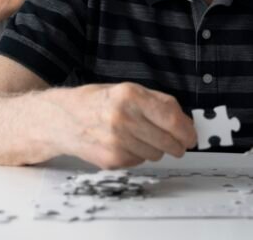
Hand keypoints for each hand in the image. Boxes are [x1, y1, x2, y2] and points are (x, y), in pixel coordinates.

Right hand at [52, 83, 197, 168]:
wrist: (61, 119)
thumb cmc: (95, 102)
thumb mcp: (126, 90)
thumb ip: (158, 102)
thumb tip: (185, 122)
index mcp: (129, 96)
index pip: (172, 119)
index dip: (187, 131)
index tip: (191, 136)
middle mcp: (123, 119)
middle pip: (168, 141)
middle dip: (176, 143)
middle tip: (177, 142)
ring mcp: (116, 142)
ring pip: (156, 154)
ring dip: (154, 148)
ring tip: (137, 136)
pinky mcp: (112, 160)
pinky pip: (140, 161)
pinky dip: (137, 155)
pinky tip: (123, 143)